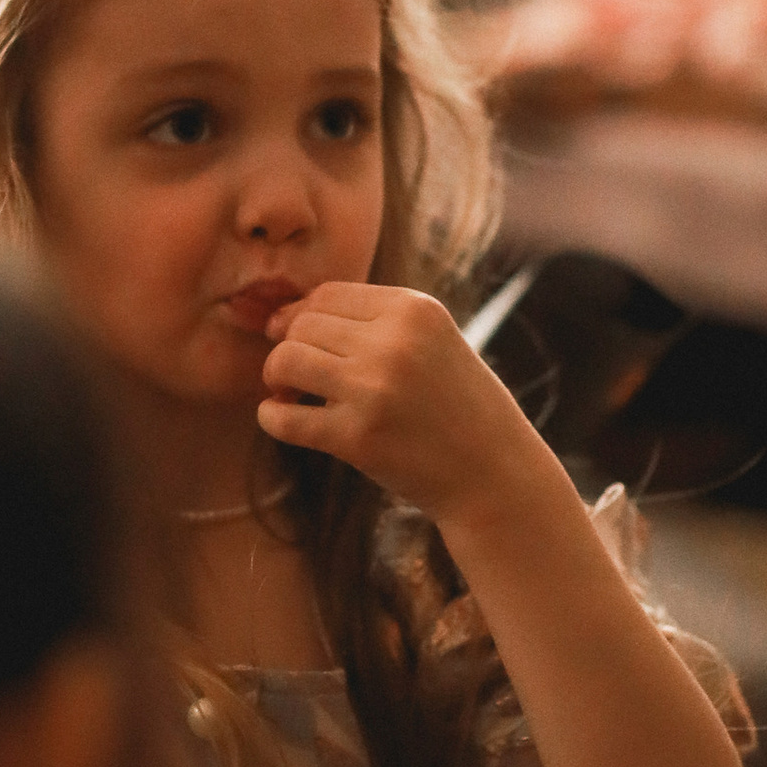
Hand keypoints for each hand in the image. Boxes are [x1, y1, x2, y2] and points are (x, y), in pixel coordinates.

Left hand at [258, 280, 557, 530]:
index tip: (294, 336)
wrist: (494, 473)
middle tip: (296, 375)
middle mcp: (394, 342)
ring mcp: (374, 389)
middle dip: (288, 346)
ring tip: (291, 394)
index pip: (328, 293)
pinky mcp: (357, 438)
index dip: (301, 314)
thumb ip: (372, 321)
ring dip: (277, 377)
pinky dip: (272, 416)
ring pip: (286, 360)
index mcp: (415, 309)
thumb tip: (281, 318)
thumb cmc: (457, 405)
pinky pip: (285, 418)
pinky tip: (281, 417)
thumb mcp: (432, 341)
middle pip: (302, 325)